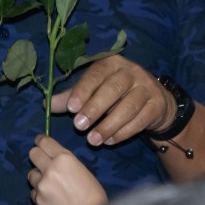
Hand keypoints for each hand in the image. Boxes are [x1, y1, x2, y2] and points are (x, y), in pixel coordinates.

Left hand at [27, 134, 106, 204]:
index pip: (44, 142)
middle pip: (33, 154)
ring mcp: (42, 184)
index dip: (40, 141)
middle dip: (37, 156)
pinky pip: (33, 191)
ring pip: (31, 174)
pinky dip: (39, 193)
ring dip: (38, 176)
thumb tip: (52, 158)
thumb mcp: (80, 168)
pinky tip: (50, 197)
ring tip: (49, 183)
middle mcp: (50, 168)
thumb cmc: (92, 191)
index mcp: (64, 157)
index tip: (39, 141)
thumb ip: (64, 161)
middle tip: (42, 161)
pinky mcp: (38, 199)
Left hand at [53, 55, 175, 146]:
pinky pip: (141, 120)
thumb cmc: (116, 94)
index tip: (71, 108)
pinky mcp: (157, 104)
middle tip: (79, 126)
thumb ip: (72, 97)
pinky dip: (124, 132)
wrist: (155, 101)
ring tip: (93, 140)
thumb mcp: (94, 91)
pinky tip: (110, 141)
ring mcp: (147, 87)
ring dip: (109, 125)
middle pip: (113, 88)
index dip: (83, 90)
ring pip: (128, 106)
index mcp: (111, 63)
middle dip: (95, 108)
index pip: (96, 74)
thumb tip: (48, 105)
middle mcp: (131, 71)